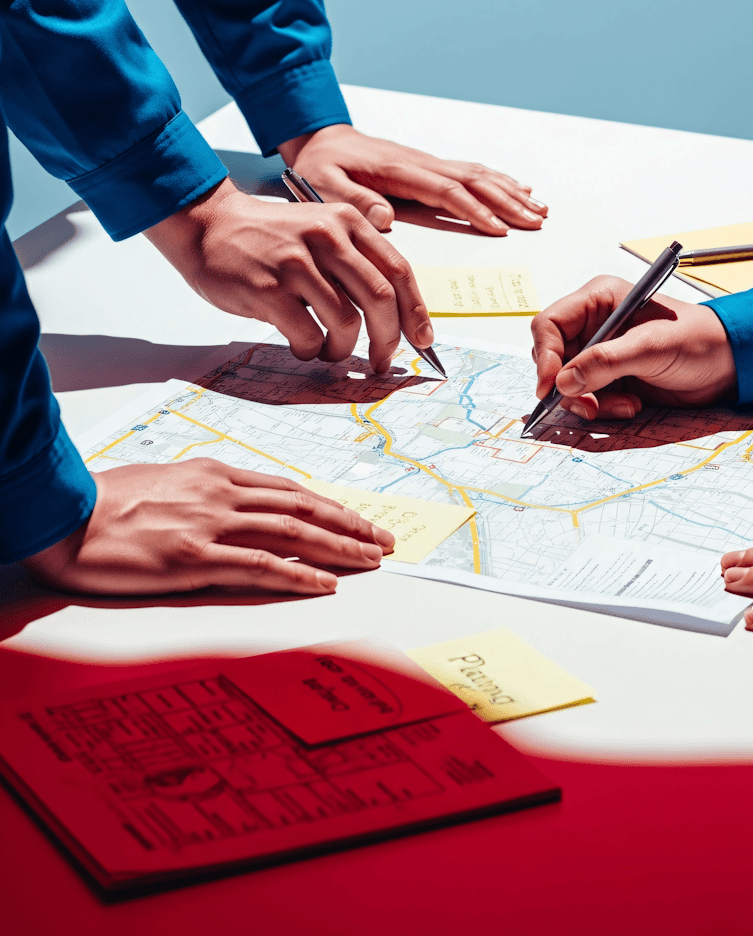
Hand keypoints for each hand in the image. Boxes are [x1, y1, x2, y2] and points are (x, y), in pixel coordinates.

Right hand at [24, 460, 394, 595]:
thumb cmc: (104, 500)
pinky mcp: (194, 558)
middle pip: (302, 508)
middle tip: (383, 539)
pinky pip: (260, 565)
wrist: (64, 515)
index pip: (287, 489)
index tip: (355, 518)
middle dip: (349, 524)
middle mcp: (221, 493)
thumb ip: (203, 490)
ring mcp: (210, 524)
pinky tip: (325, 583)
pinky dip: (299, 574)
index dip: (328, 505)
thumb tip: (231, 502)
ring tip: (370, 560)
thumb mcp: (163, 481)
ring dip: (338, 547)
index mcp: (214, 473)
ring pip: (292, 533)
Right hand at [145, 177, 432, 372]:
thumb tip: (394, 316)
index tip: (423, 341)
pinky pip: (308, 334)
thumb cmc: (268, 238)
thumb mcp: (320, 231)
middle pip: (381, 298)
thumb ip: (354, 261)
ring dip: (344, 349)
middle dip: (389, 339)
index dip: (416, 311)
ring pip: (346, 321)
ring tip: (330, 352)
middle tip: (382, 362)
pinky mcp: (269, 289)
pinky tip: (302, 346)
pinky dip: (312, 350)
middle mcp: (327, 237)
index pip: (398, 270)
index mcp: (347, 222)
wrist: (208, 226)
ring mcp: (297, 263)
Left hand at [278, 124, 547, 235]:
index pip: (446, 191)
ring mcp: (427, 163)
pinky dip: (498, 180)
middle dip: (507, 202)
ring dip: (509, 191)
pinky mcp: (428, 166)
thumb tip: (386, 218)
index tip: (499, 229)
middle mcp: (419, 164)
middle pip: (473, 181)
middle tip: (535, 221)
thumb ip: (354, 200)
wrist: (319, 138)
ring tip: (538, 208)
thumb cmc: (319, 164)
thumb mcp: (323, 185)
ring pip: (478, 175)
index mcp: (398, 171)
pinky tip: (516, 189)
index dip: (475, 210)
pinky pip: (469, 172)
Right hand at [530, 275, 736, 419]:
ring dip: (589, 401)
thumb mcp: (651, 348)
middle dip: (568, 385)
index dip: (545, 355)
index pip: (549, 324)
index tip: (550, 386)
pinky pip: (586, 398)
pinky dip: (603, 408)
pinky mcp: (609, 378)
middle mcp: (593, 325)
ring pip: (567, 383)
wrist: (729, 365)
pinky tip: (632, 405)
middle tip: (590, 404)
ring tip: (625, 405)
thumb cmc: (697, 341)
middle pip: (553, 358)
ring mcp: (600, 353)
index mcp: (598, 301)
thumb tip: (563, 381)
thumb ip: (605, 362)